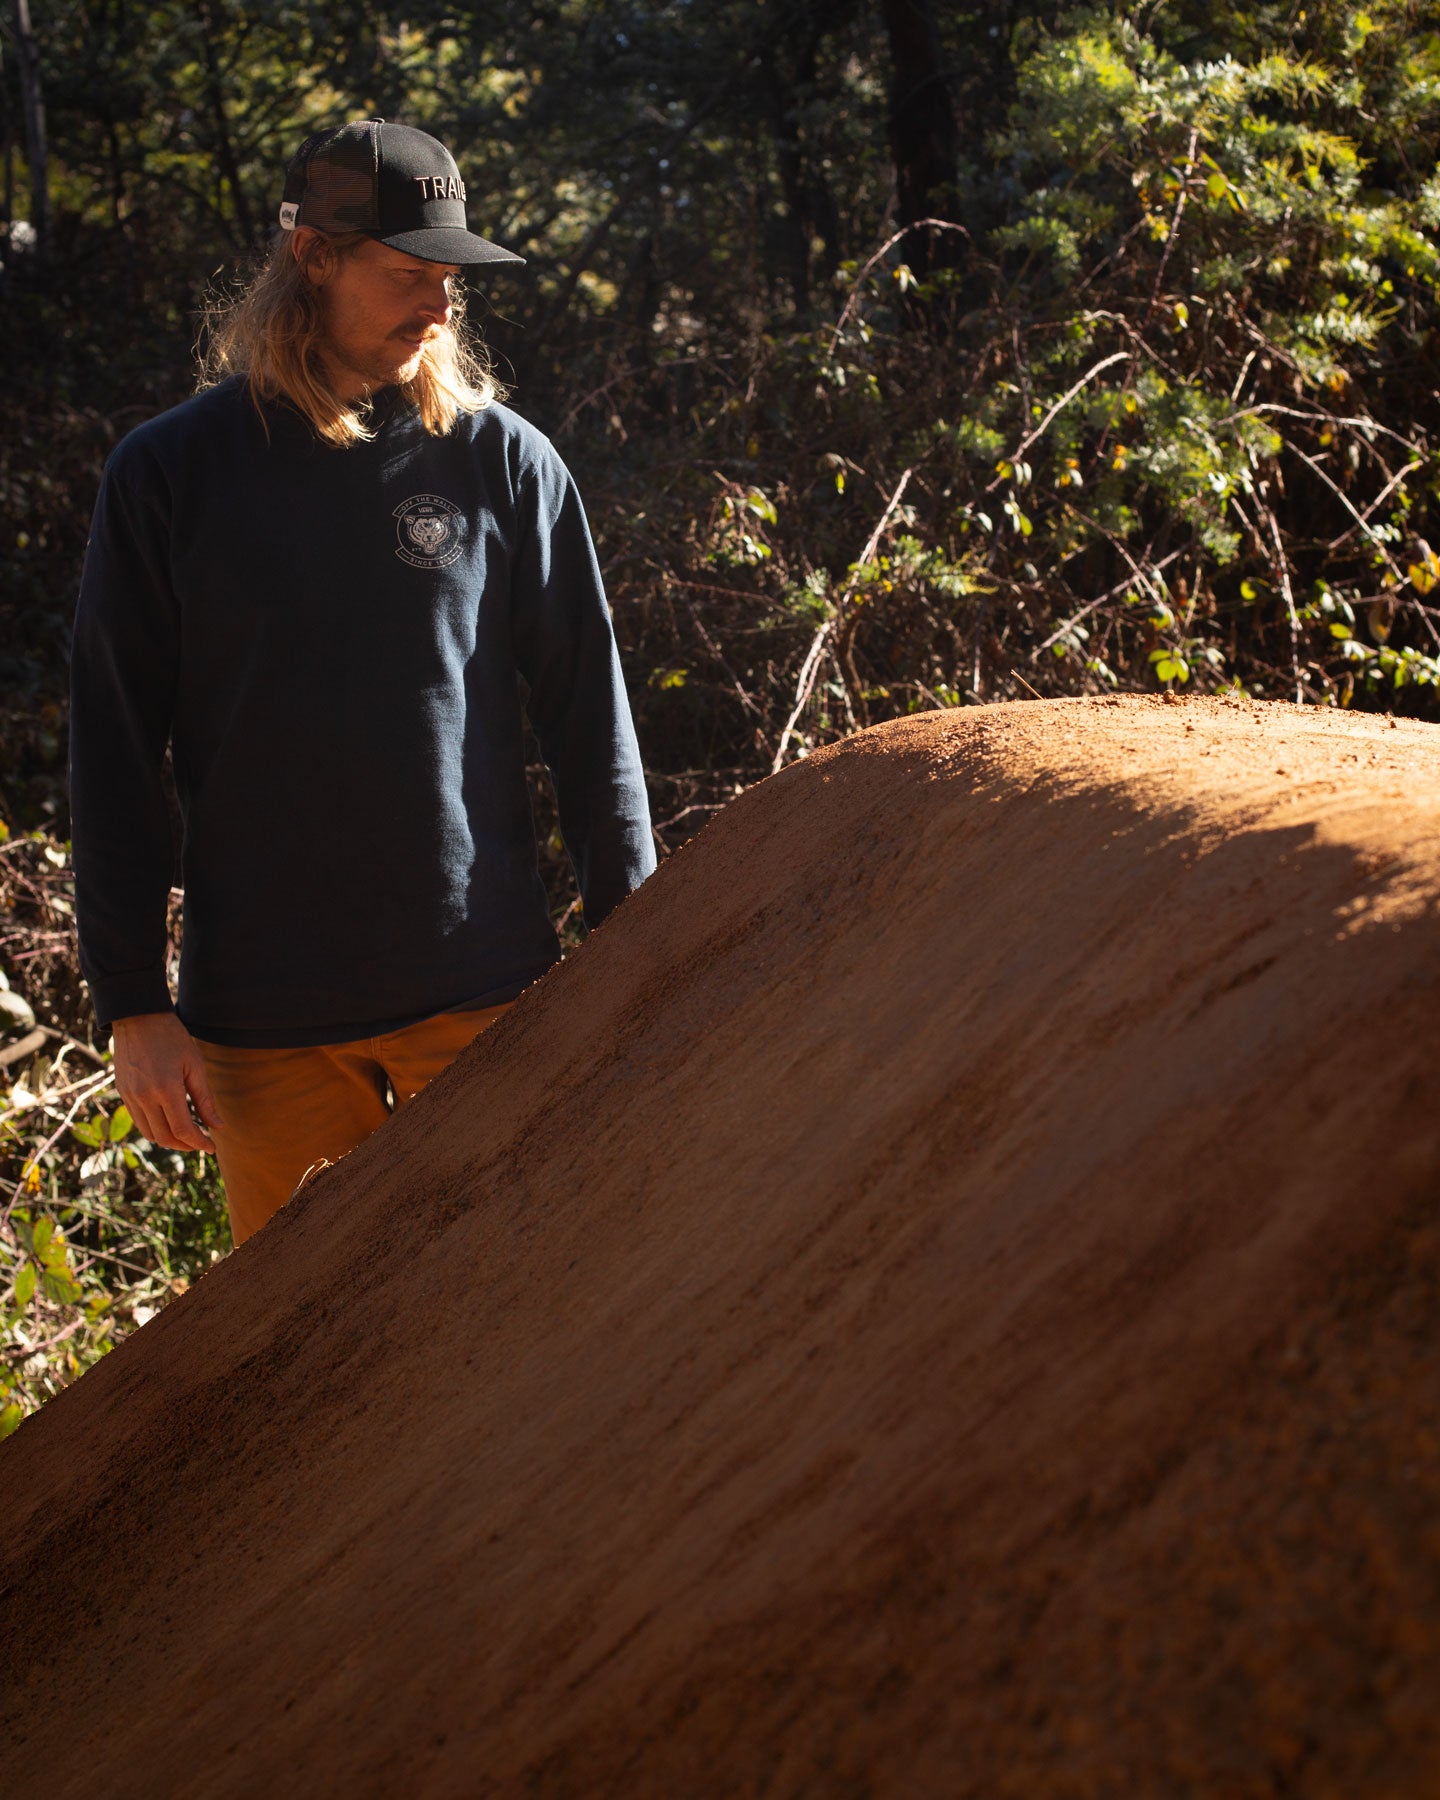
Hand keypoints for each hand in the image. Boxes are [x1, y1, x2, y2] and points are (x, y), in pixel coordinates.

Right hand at [112, 1012, 222, 1152]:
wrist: (137, 1018)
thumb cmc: (172, 1038)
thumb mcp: (195, 1066)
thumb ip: (205, 1099)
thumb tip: (217, 1126)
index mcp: (166, 1090)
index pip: (182, 1130)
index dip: (199, 1143)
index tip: (212, 1147)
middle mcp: (144, 1097)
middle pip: (164, 1138)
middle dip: (185, 1145)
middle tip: (202, 1142)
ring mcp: (129, 1096)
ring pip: (149, 1133)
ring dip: (169, 1140)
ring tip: (187, 1134)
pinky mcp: (122, 1092)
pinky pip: (139, 1121)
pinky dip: (155, 1128)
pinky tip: (169, 1121)